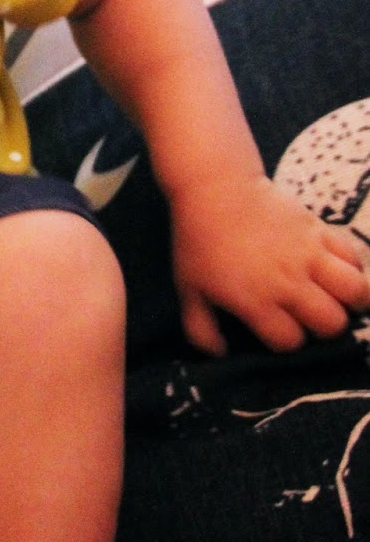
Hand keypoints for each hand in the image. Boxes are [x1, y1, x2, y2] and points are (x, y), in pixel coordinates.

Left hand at [169, 174, 369, 355]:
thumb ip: (200, 328)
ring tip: (336, 300)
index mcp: (255, 300)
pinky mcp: (319, 230)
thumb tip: (219, 353)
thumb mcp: (188, 289)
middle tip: (310, 319)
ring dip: (349, 302)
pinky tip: (338, 272)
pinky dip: (353, 268)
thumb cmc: (198, 241)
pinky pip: (353, 256)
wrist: (215, 188)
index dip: (285, 342)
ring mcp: (308, 254)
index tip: (278, 331)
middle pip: (330, 323)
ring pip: (354, 292)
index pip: (289, 341)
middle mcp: (287, 282)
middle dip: (323, 329)